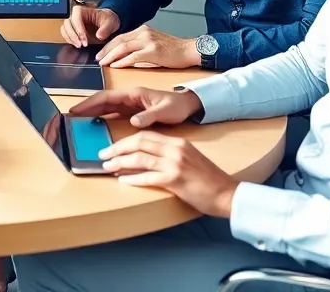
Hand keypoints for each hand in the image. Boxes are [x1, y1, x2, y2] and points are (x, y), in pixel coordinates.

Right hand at [60, 6, 120, 47]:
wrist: (107, 21)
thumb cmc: (107, 19)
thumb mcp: (110, 23)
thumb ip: (105, 29)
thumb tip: (99, 36)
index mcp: (83, 10)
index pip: (75, 18)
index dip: (79, 30)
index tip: (84, 40)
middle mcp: (75, 14)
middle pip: (68, 24)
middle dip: (74, 36)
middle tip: (81, 45)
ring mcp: (72, 21)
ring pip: (65, 29)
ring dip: (70, 38)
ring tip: (79, 45)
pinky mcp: (72, 28)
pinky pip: (65, 33)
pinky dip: (69, 39)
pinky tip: (76, 44)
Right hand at [69, 86, 202, 127]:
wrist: (187, 105)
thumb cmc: (177, 106)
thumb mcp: (165, 111)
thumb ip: (149, 116)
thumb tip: (133, 121)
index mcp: (134, 93)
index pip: (107, 96)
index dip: (91, 103)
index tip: (78, 110)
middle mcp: (128, 97)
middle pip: (102, 100)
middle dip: (86, 106)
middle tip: (71, 115)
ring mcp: (129, 103)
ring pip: (105, 105)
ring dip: (91, 111)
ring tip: (77, 119)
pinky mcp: (131, 110)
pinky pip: (112, 112)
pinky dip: (100, 115)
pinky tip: (93, 122)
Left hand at [97, 25, 199, 68]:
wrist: (189, 50)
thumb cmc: (173, 50)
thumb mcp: (154, 42)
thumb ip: (140, 45)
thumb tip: (125, 55)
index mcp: (143, 30)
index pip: (120, 37)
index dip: (109, 46)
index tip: (101, 53)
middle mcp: (144, 33)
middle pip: (119, 41)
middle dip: (106, 50)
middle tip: (97, 59)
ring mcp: (148, 41)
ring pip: (123, 47)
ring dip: (111, 56)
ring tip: (103, 63)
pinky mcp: (153, 51)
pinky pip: (133, 56)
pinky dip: (122, 61)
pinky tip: (116, 66)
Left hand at [99, 130, 239, 217]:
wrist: (227, 193)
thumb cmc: (208, 180)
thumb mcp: (188, 159)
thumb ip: (168, 155)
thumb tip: (142, 158)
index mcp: (178, 142)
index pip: (146, 136)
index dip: (126, 141)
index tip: (113, 147)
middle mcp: (175, 149)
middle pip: (139, 142)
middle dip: (118, 148)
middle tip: (103, 155)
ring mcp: (175, 164)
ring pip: (140, 158)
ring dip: (120, 163)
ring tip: (108, 168)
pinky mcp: (175, 180)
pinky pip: (148, 177)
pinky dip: (133, 178)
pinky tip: (123, 180)